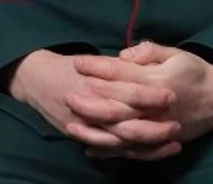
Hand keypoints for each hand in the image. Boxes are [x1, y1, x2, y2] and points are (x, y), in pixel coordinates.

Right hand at [6, 49, 180, 156]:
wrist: (36, 79)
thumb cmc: (70, 66)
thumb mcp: (94, 60)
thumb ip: (118, 66)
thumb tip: (143, 65)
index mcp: (96, 82)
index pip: (128, 91)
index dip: (151, 95)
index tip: (172, 95)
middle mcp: (90, 105)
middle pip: (127, 121)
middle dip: (154, 125)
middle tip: (177, 124)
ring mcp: (85, 124)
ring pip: (120, 140)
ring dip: (147, 143)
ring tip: (172, 142)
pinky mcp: (81, 135)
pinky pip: (108, 150)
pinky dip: (129, 153)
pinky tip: (149, 152)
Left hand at [71, 42, 212, 151]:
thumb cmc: (194, 72)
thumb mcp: (175, 53)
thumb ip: (149, 51)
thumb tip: (122, 54)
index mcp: (158, 80)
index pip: (122, 73)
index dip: (98, 68)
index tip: (79, 63)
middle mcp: (155, 106)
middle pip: (116, 106)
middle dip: (89, 101)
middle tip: (67, 95)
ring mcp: (156, 127)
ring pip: (120, 132)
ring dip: (94, 129)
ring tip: (71, 124)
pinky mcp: (157, 142)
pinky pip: (130, 150)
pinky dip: (109, 150)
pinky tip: (89, 147)